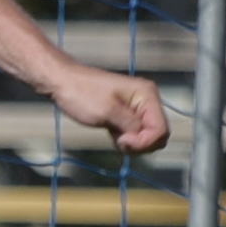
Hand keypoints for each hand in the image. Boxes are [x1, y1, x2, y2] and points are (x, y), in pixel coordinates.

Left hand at [54, 66, 169, 158]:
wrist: (63, 82)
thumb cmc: (82, 94)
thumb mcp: (108, 111)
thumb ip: (131, 125)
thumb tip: (146, 137)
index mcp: (147, 95)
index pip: (161, 130)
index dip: (145, 142)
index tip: (122, 140)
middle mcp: (148, 99)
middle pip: (158, 135)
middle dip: (140, 144)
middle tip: (118, 139)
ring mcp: (139, 107)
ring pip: (148, 137)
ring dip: (132, 143)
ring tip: (113, 134)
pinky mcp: (129, 114)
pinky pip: (137, 134)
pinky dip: (127, 139)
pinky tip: (112, 132)